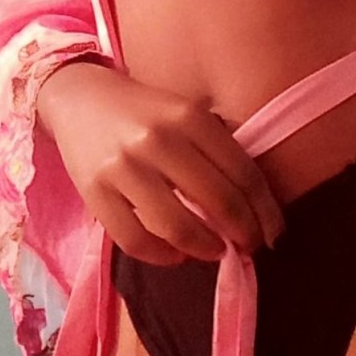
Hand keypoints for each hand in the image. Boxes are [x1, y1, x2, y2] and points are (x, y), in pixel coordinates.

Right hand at [35, 58, 284, 264]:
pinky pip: (134, 239)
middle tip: (248, 246)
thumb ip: (218, 151)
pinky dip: (162, 256)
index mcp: (190, 117)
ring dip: (206, 248)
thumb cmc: (146, 113)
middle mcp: (158, 140)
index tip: (274, 233)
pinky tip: (176, 255)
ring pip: (177, 226)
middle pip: (218, 201)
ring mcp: (123, 167)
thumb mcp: (188, 114)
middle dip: (243, 233)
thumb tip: (255, 210)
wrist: (81, 98)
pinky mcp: (93, 191)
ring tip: (214, 251)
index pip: (244, 173)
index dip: (265, 212)